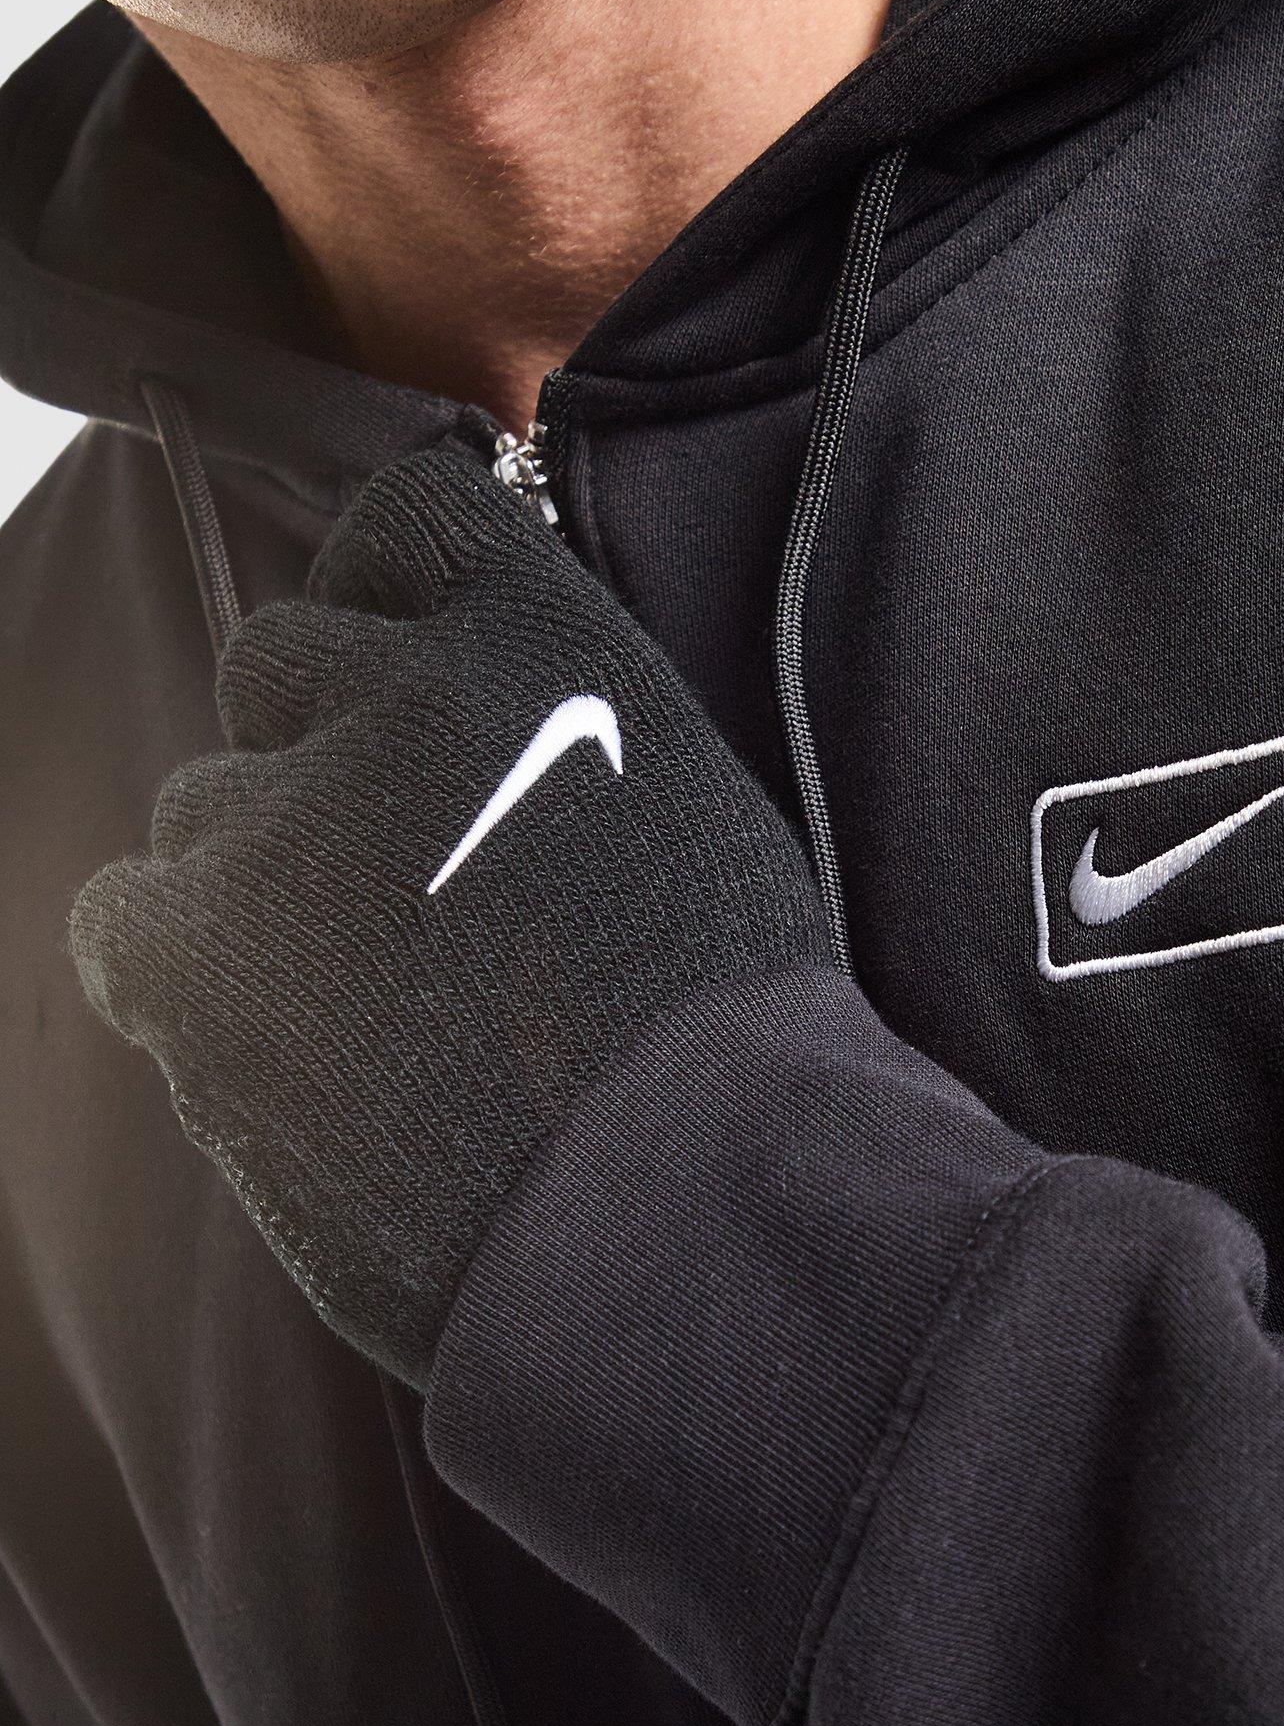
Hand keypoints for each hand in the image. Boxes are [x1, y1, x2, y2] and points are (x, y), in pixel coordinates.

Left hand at [71, 440, 829, 1387]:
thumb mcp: (682, 810)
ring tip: (358, 1010)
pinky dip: (178, 970)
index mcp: (545, 644)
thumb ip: (562, 726)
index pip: (405, 522)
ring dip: (259, 882)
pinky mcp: (199, 949)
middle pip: (278, 661)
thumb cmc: (717, 1039)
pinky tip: (270, 1043)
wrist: (680, 1202)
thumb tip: (479, 727)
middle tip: (384, 884)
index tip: (391, 675)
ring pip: (206, 804)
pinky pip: (125, 915)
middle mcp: (404, 693)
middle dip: (316, 755)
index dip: (382, 601)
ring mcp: (288, 815)